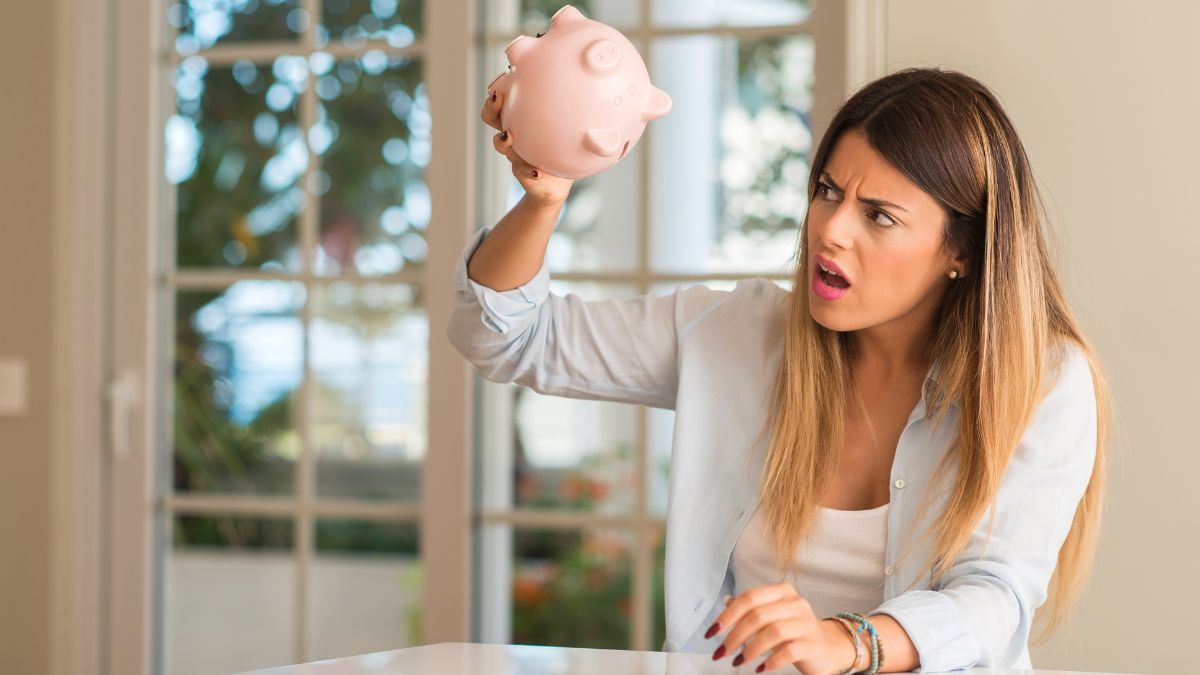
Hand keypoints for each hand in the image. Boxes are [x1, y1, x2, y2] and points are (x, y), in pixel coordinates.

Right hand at [480, 74, 574, 207]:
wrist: (556, 185)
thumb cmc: (565, 150)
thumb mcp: (575, 127)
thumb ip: (582, 108)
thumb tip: (610, 79)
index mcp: (523, 117)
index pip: (505, 97)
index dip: (499, 86)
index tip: (506, 76)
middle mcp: (513, 132)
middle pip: (491, 116)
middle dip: (491, 106)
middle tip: (498, 97)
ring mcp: (514, 153)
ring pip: (500, 144)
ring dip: (502, 140)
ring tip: (508, 136)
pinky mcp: (521, 173)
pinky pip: (520, 171)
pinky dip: (527, 171)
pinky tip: (536, 172)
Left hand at [706, 583, 857, 673]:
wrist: (828, 648)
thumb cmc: (795, 632)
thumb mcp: (771, 617)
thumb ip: (751, 609)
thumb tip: (727, 602)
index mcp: (782, 592)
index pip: (750, 597)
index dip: (728, 614)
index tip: (713, 631)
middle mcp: (796, 604)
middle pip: (759, 615)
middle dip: (735, 635)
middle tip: (722, 651)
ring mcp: (807, 623)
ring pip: (773, 632)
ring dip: (750, 649)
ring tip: (739, 661)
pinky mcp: (814, 644)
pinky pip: (789, 651)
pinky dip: (771, 661)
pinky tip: (760, 669)